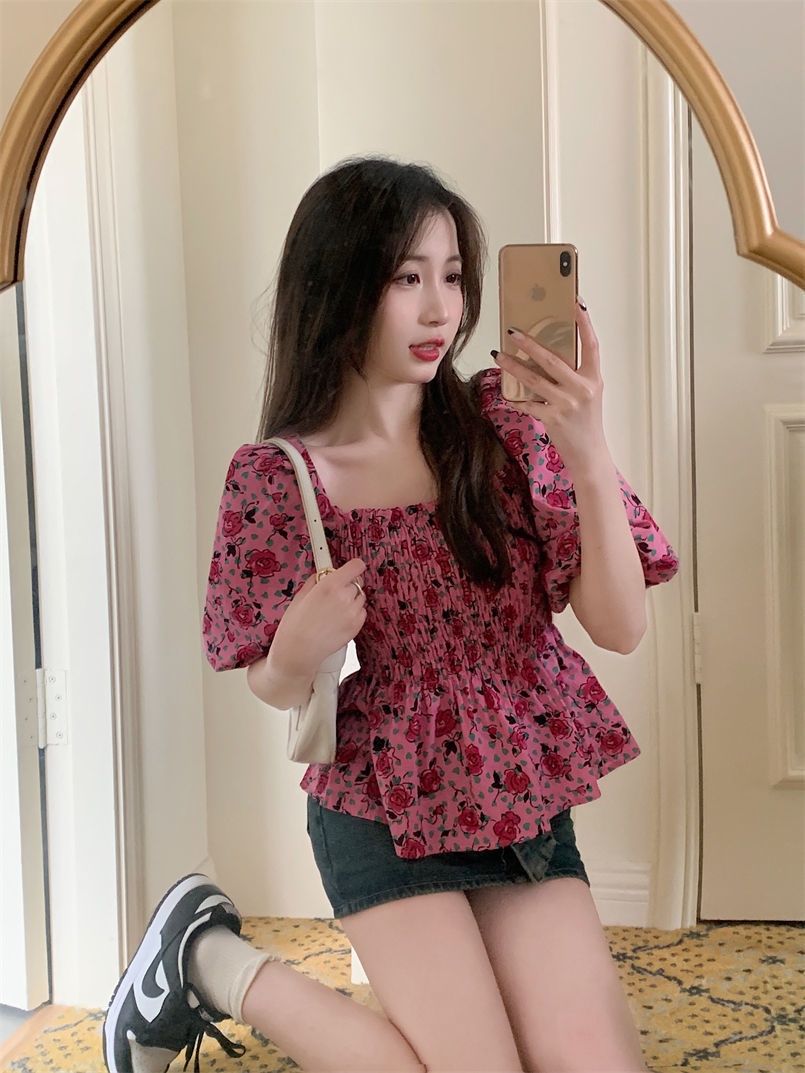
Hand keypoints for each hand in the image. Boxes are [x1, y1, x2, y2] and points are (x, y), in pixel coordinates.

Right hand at [269, 557, 366, 677]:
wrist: (298, 652)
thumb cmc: (295, 625)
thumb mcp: (300, 596)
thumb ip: (315, 581)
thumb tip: (323, 574)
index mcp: (329, 585)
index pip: (356, 566)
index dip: (353, 567)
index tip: (350, 569)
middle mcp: (344, 597)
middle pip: (357, 582)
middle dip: (347, 585)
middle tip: (334, 594)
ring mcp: (353, 613)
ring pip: (360, 597)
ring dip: (351, 599)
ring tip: (334, 609)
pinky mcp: (357, 626)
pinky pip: (361, 612)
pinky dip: (353, 613)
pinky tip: (338, 619)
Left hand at [494, 302, 609, 476]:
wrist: (589, 455)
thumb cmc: (586, 422)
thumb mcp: (589, 395)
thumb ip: (574, 375)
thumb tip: (547, 355)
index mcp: (594, 379)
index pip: (591, 345)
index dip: (585, 323)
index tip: (576, 303)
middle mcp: (582, 389)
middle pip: (552, 359)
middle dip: (530, 343)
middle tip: (513, 331)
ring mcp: (566, 403)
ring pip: (534, 379)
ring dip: (513, 366)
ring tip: (498, 355)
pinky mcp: (552, 418)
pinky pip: (527, 403)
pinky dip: (514, 398)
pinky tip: (504, 392)